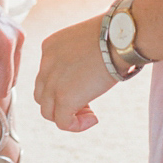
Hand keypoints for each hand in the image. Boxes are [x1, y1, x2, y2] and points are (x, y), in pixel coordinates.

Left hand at [33, 15, 117, 131]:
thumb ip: (76, 59)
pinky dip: (76, 125)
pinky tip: (94, 119)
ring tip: (90, 113)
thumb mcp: (84, 44)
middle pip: (43, 94)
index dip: (63, 86)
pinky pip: (62, 122)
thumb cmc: (112, 37)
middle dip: (61, 102)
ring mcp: (53, 82)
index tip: (85, 86)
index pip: (46, 76)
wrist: (119, 38)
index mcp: (49, 47)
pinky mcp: (64, 98)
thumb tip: (82, 80)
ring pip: (47, 111)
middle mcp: (46, 63)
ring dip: (67, 115)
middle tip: (87, 103)